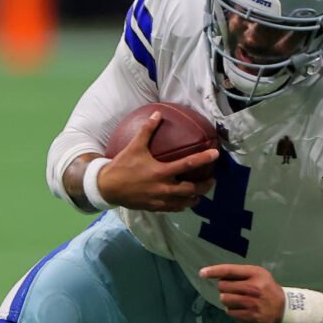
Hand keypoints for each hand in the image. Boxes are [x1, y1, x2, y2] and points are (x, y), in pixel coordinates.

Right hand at [100, 111, 217, 211]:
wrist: (106, 187)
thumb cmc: (122, 165)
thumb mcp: (134, 146)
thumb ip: (147, 130)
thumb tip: (157, 113)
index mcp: (161, 171)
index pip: (188, 164)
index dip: (204, 159)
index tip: (216, 154)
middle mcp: (163, 187)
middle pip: (192, 189)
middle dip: (205, 186)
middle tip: (212, 180)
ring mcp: (160, 200)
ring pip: (185, 203)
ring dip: (195, 198)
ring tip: (201, 193)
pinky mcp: (155, 208)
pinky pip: (174, 209)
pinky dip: (182, 205)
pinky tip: (185, 202)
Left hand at [200, 264, 285, 322]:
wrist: (282, 308)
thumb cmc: (267, 288)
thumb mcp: (259, 274)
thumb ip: (241, 273)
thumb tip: (217, 275)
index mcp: (255, 274)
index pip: (230, 270)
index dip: (214, 271)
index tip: (202, 272)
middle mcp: (253, 287)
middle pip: (223, 286)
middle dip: (225, 288)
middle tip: (234, 290)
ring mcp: (250, 303)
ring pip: (224, 299)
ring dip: (227, 299)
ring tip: (238, 299)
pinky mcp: (248, 316)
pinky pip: (229, 311)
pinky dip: (232, 310)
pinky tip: (242, 308)